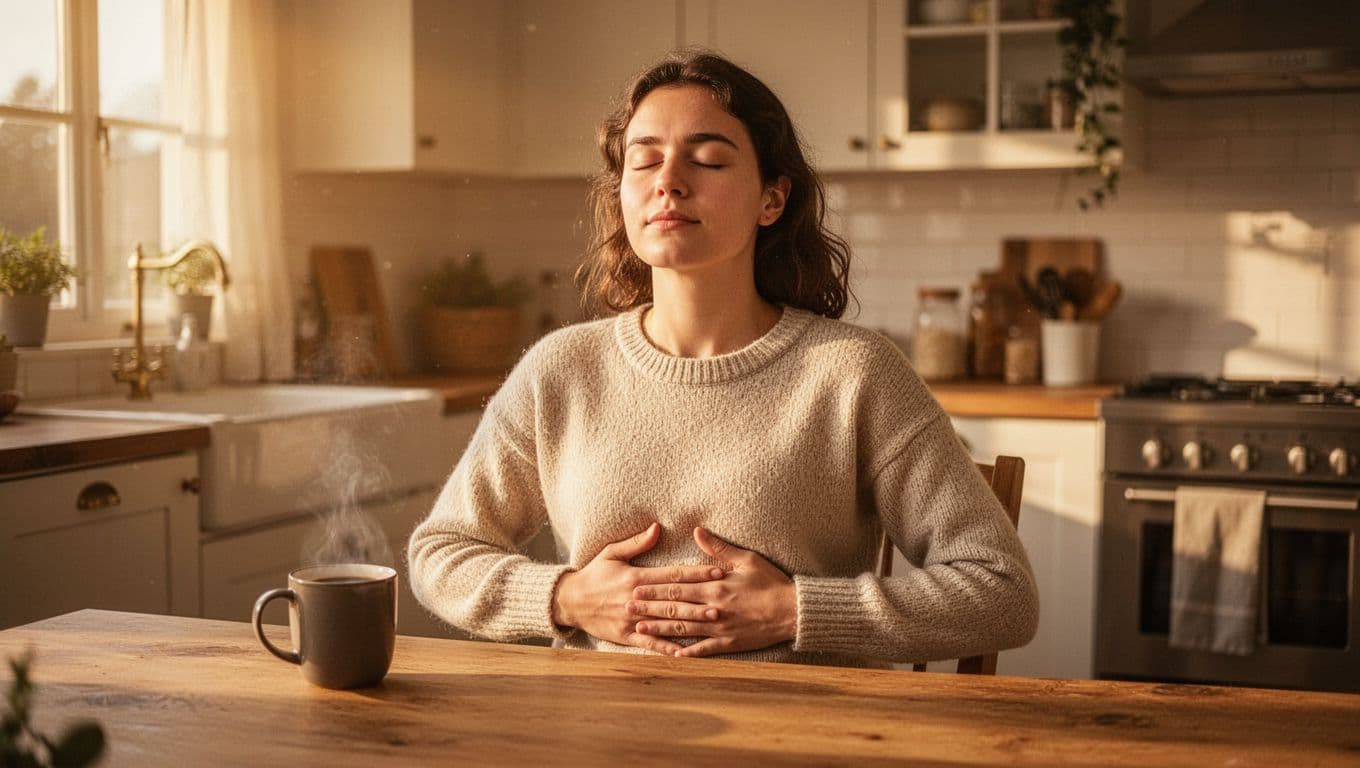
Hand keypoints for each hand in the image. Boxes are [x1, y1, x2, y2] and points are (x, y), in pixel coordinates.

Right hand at [551, 522, 723, 655]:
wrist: (569, 601)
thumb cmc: (594, 574)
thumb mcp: (611, 553)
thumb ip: (636, 542)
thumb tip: (657, 527)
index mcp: (636, 577)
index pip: (672, 574)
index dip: (696, 572)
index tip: (717, 570)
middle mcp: (636, 599)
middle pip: (674, 598)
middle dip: (701, 597)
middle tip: (724, 597)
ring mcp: (632, 619)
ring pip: (666, 621)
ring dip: (690, 622)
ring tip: (713, 622)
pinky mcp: (626, 636)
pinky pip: (649, 644)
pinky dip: (667, 648)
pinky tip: (684, 652)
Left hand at [630, 527, 796, 657]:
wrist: (793, 610)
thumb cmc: (771, 581)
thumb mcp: (746, 558)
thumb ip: (718, 548)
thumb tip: (697, 531)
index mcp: (715, 585)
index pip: (678, 584)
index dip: (654, 586)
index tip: (635, 585)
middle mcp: (713, 607)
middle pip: (675, 606)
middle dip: (650, 607)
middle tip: (627, 608)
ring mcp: (719, 628)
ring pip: (683, 629)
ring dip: (660, 630)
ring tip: (640, 630)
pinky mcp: (729, 643)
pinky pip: (704, 650)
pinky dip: (688, 653)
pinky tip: (672, 656)